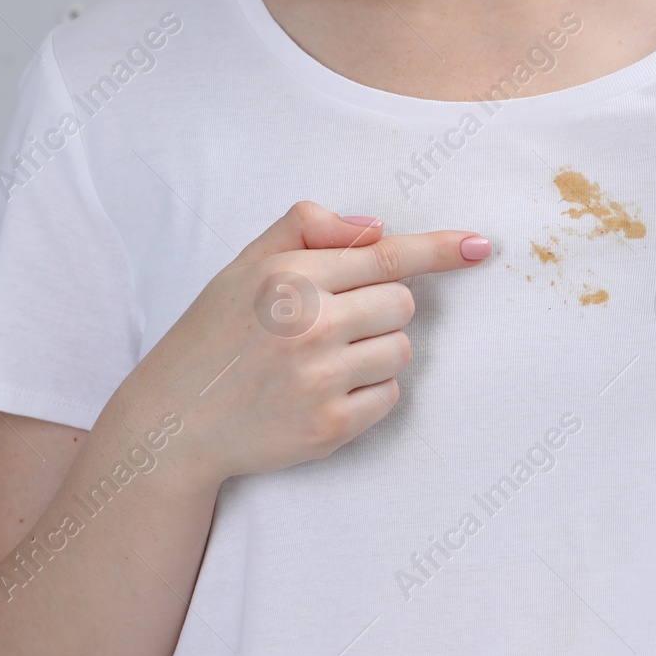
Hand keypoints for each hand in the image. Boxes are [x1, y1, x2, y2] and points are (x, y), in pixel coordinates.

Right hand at [115, 201, 490, 488]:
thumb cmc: (213, 337)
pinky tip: (324, 394)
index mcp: (289, 278)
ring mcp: (321, 380)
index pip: (387, 257)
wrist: (174, 422)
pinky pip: (390, 397)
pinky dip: (369, 394)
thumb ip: (306, 232)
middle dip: (381, 309)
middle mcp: (309, 325)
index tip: (480, 248)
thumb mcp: (243, 267)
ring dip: (376, 352)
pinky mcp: (331, 427)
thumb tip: (375, 227)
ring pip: (401, 351)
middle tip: (336, 324)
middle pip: (403, 305)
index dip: (440, 250)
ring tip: (323, 362)